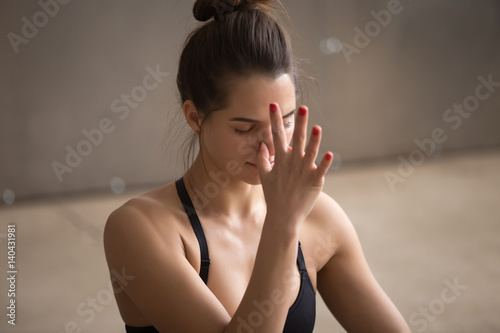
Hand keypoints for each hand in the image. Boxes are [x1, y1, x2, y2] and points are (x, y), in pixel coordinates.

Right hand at [257, 103, 332, 224]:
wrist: (283, 217)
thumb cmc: (274, 196)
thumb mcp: (264, 176)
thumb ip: (262, 159)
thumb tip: (261, 144)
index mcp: (281, 160)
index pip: (276, 135)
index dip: (275, 120)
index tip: (273, 105)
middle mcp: (292, 163)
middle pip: (297, 139)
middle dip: (300, 123)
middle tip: (303, 108)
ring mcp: (304, 172)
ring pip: (310, 153)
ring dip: (314, 140)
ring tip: (317, 128)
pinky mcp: (314, 182)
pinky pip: (321, 171)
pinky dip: (325, 163)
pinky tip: (330, 154)